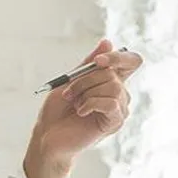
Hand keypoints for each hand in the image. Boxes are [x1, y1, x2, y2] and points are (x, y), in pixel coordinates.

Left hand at [24, 40, 142, 177]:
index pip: (131, 61)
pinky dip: (91, 103)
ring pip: (113, 86)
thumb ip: (89, 64)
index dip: (119, 57)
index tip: (97, 61)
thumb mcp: (69, 81)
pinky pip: (111, 103)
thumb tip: (107, 42)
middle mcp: (119, 94)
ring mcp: (119, 109)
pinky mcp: (115, 122)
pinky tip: (81, 112)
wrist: (47, 135)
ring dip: (86, 92)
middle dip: (85, 80)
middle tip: (69, 93)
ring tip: (74, 104)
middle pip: (113, 73)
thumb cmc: (57, 111)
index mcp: (110, 81)